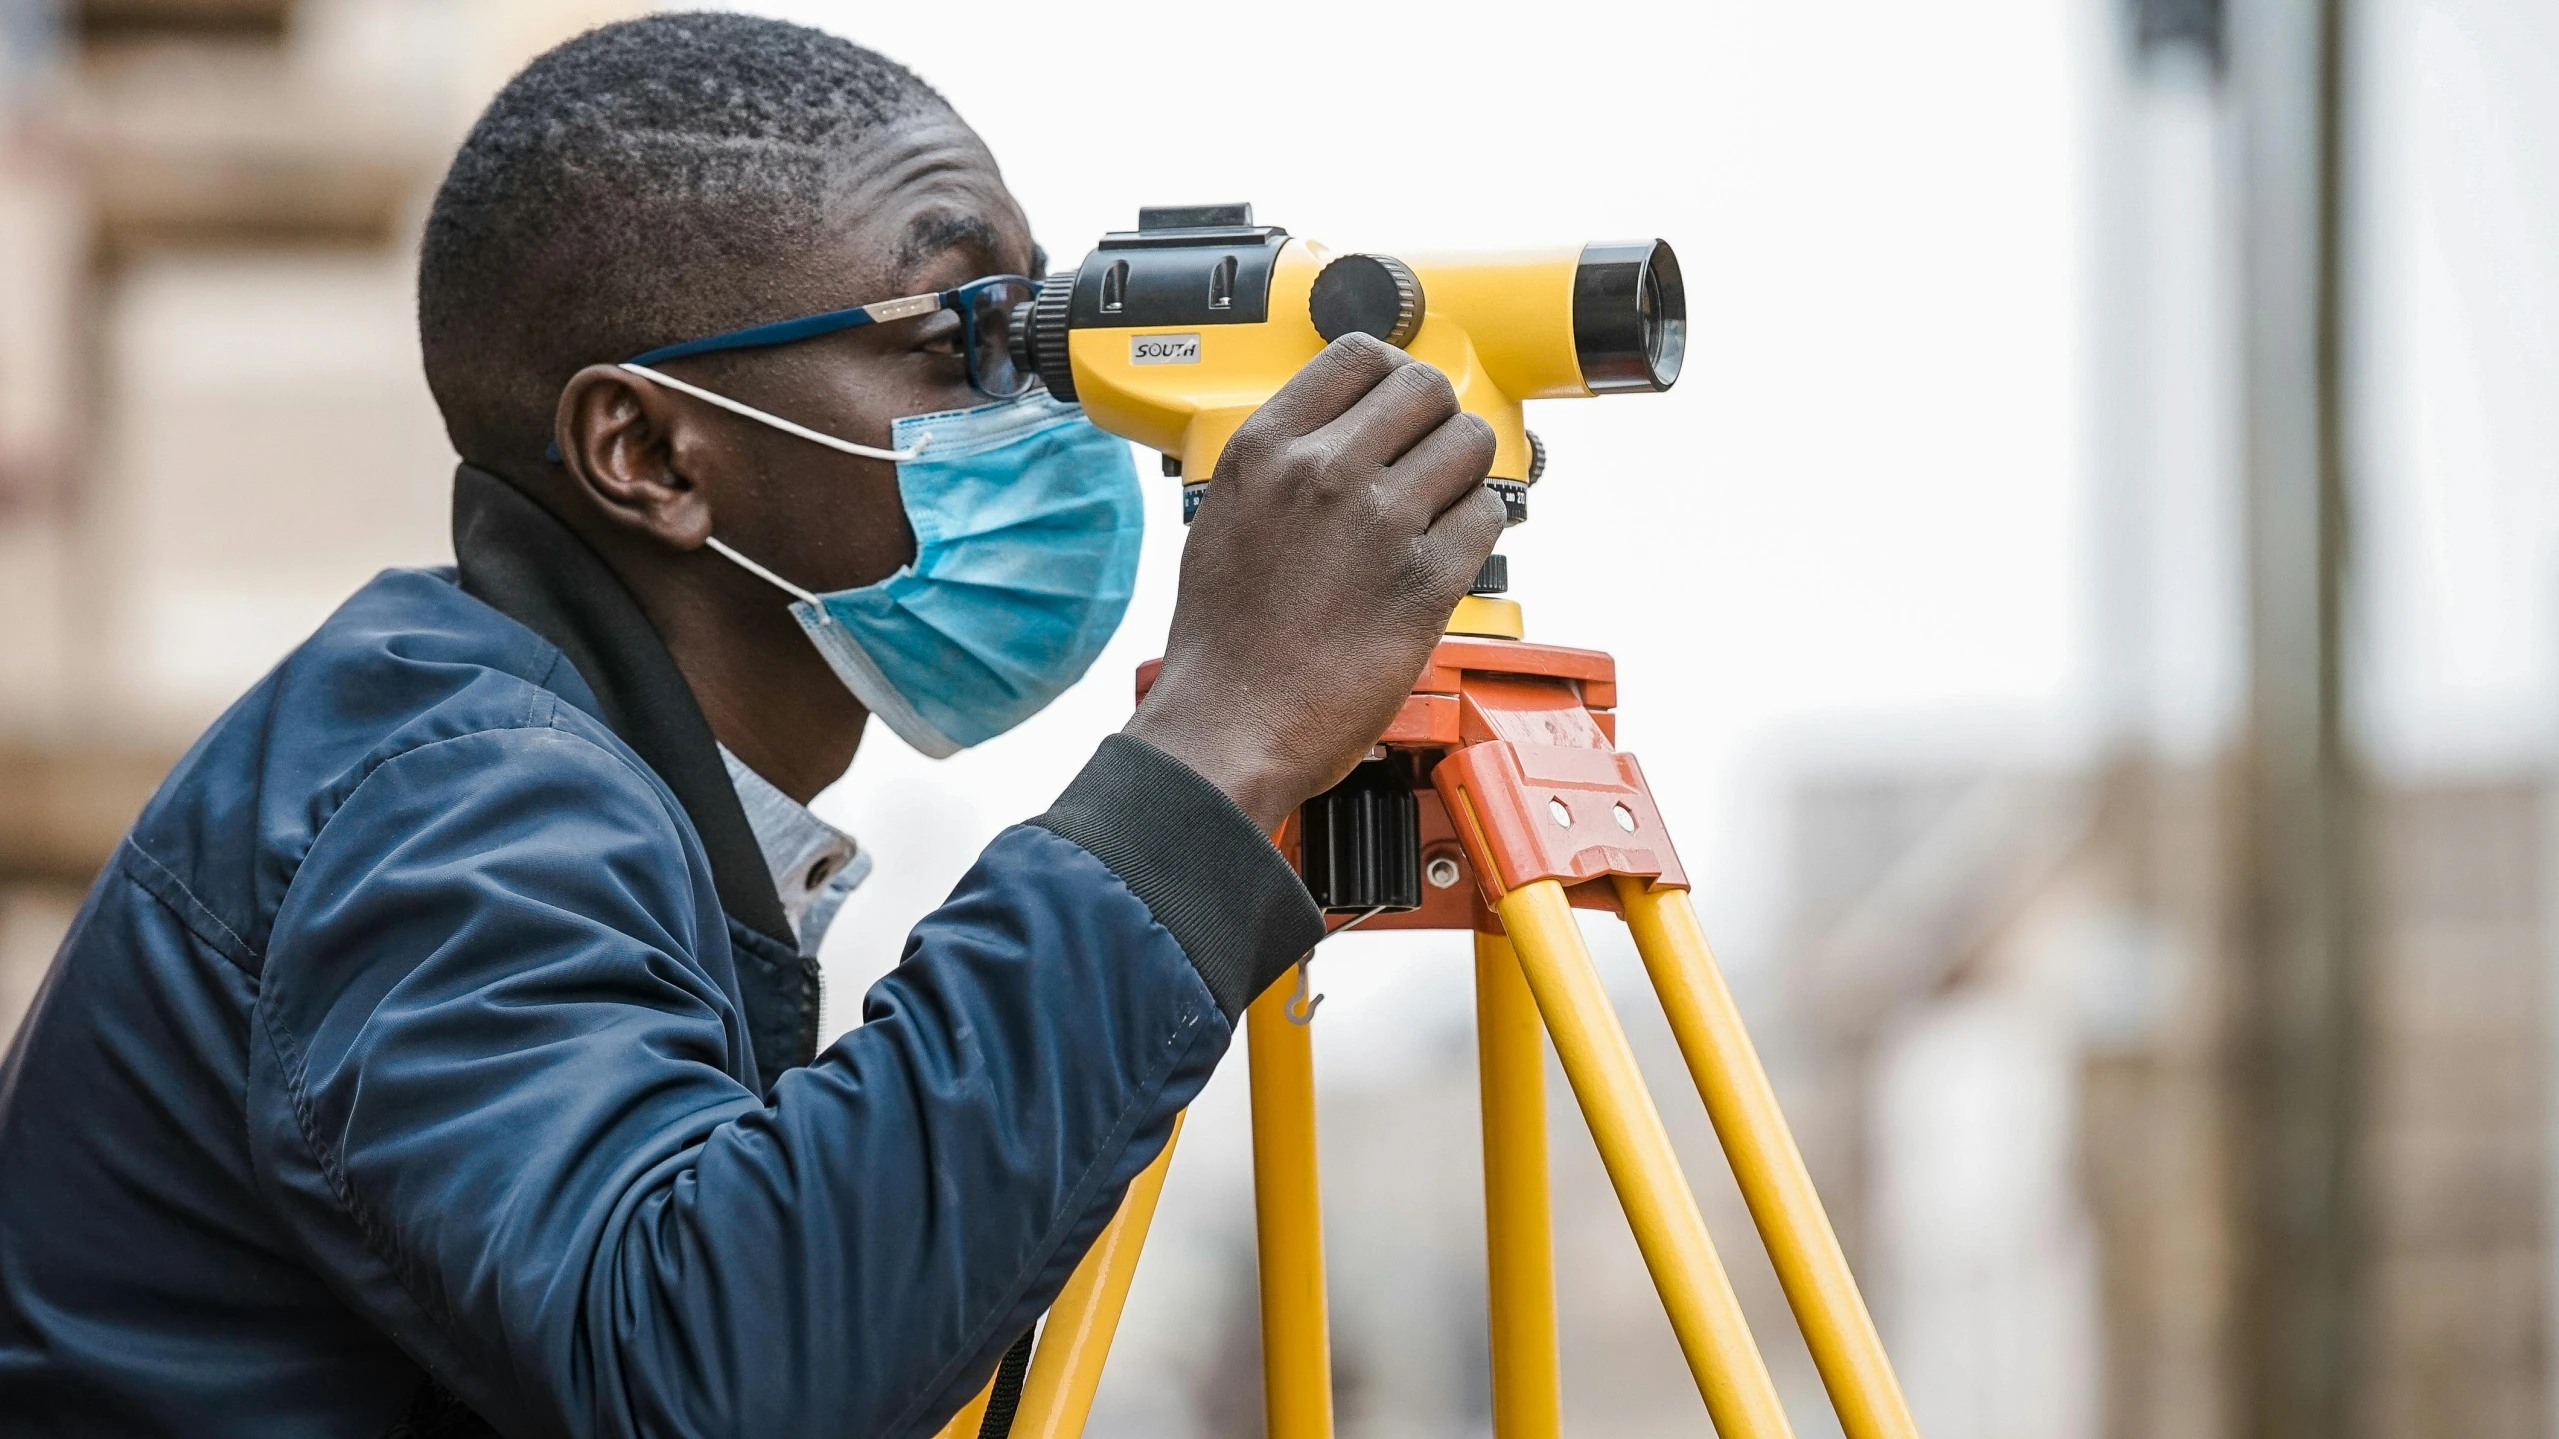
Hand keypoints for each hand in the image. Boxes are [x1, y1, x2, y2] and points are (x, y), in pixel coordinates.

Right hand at [1127, 334, 1503, 833]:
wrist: (1231, 725)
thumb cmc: (1225, 638)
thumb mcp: (1227, 515)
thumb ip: (1284, 460)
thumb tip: (1344, 425)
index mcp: (1267, 449)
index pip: (1360, 354)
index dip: (1392, 374)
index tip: (1398, 404)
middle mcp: (1324, 472)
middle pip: (1426, 387)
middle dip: (1436, 418)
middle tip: (1427, 457)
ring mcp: (1380, 523)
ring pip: (1469, 443)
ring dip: (1464, 471)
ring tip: (1438, 508)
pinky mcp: (1426, 580)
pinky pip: (1487, 515)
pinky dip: (1475, 530)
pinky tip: (1443, 555)